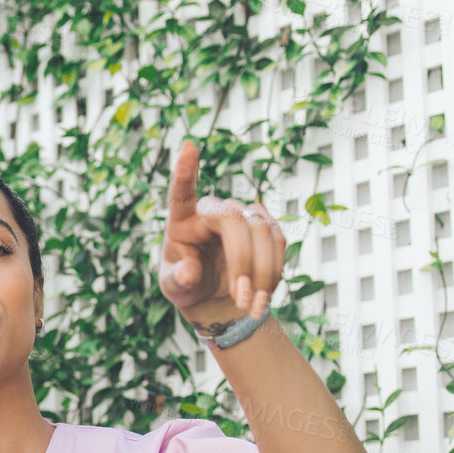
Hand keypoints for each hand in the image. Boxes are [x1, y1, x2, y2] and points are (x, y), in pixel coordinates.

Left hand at [158, 138, 287, 319]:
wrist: (213, 293)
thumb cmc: (185, 284)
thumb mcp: (174, 287)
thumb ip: (178, 279)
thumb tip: (188, 272)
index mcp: (181, 220)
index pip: (182, 193)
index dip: (186, 171)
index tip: (188, 146)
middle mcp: (212, 210)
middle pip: (234, 221)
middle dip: (242, 263)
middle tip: (242, 300)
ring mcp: (240, 214)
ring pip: (263, 232)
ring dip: (263, 273)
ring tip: (253, 306)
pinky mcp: (264, 225)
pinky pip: (279, 242)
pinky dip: (275, 271)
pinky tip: (265, 294)